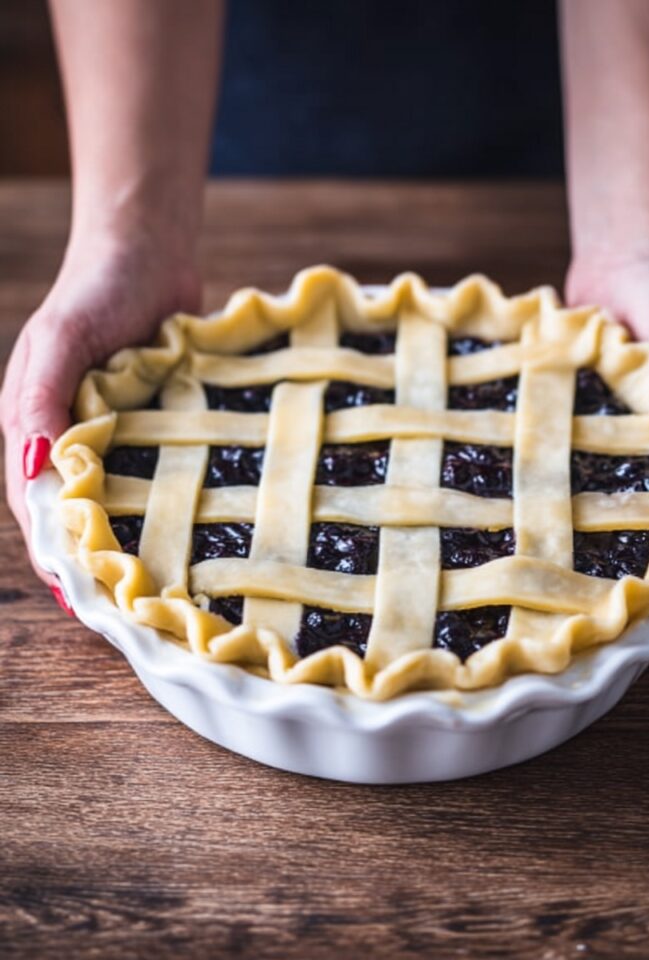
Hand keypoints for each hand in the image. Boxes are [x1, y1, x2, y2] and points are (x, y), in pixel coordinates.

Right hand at [1, 228, 200, 591]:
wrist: (149, 254)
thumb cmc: (94, 293)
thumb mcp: (57, 343)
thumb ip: (38, 401)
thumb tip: (33, 470)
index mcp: (33, 427)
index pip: (37, 506)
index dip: (56, 554)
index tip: (83, 600)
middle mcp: (70, 439)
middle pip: (77, 515)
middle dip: (95, 561)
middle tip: (129, 610)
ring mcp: (114, 435)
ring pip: (117, 502)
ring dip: (130, 542)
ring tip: (160, 589)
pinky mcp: (153, 427)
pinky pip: (155, 475)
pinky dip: (163, 506)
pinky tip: (191, 535)